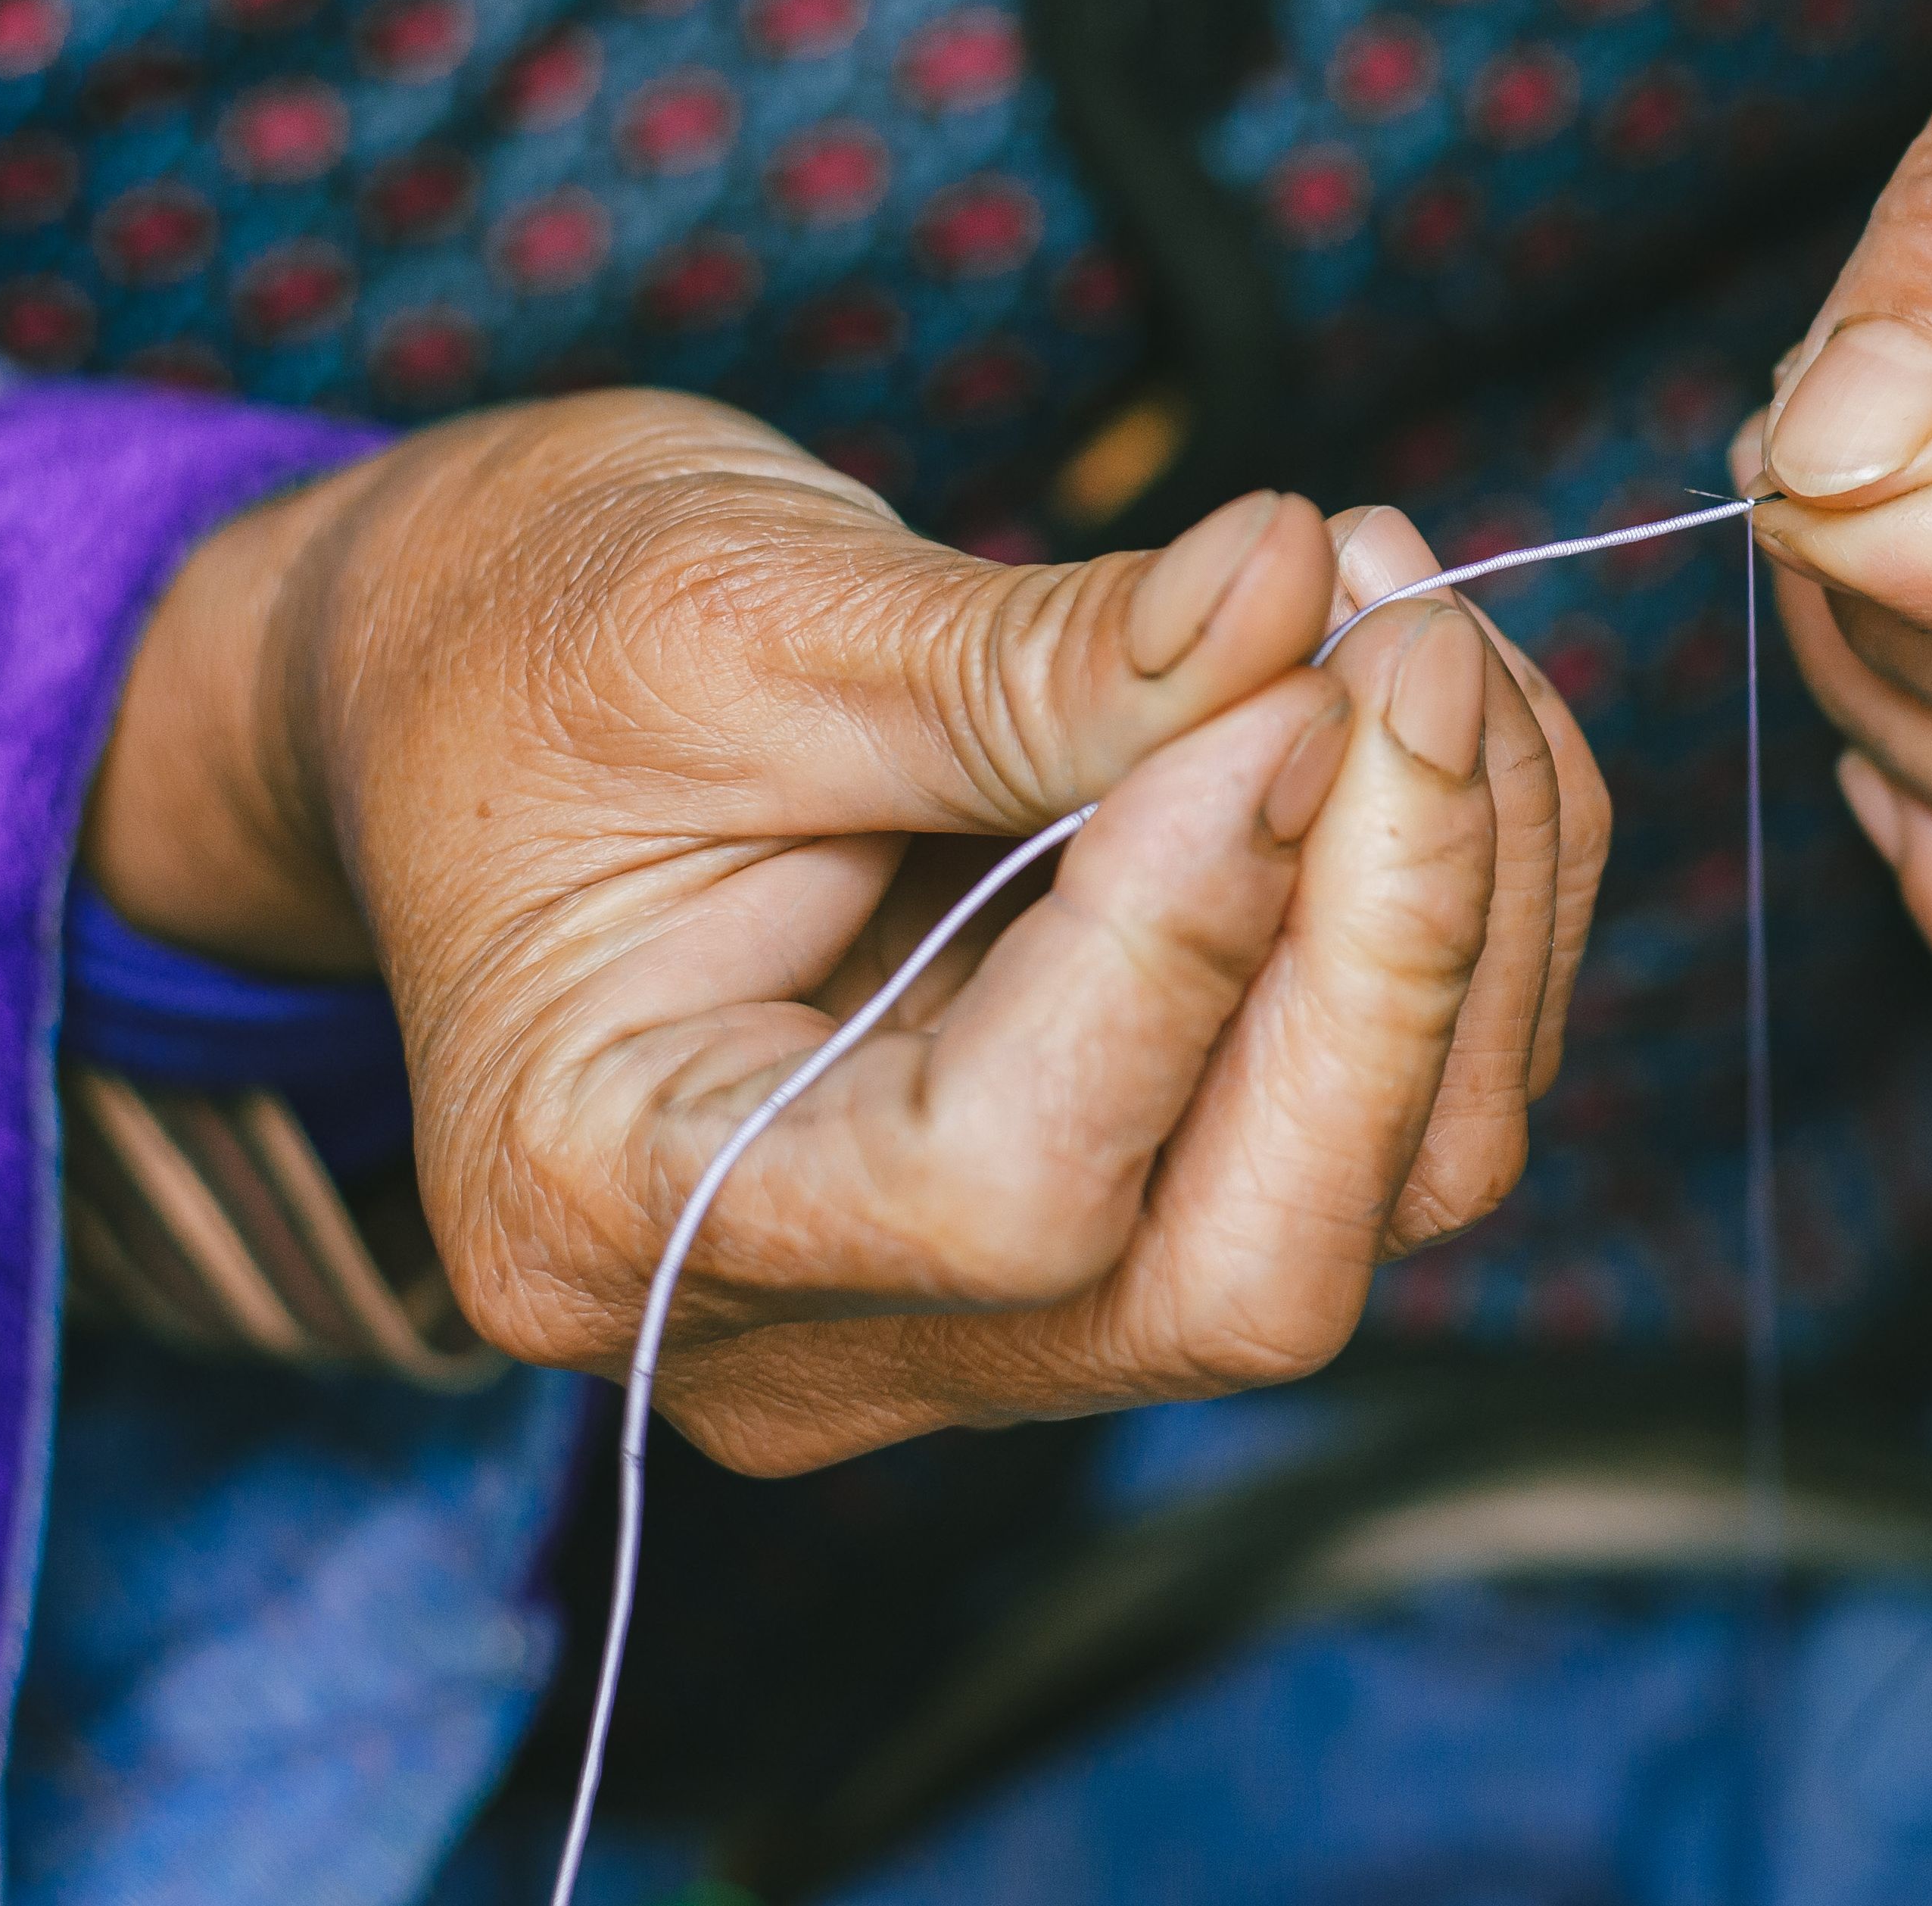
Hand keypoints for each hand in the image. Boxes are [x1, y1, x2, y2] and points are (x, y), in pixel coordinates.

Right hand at [82, 391, 1594, 1469]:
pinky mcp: (1109, 1216)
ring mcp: (970, 1313)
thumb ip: (1024, 652)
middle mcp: (799, 1335)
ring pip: (1355, 1204)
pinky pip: (1369, 1125)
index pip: (1009, 1186)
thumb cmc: (528, 638)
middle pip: (1234, 1276)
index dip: (1193, 932)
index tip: (1288, 671)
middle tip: (1411, 646)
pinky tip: (1414, 704)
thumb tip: (1303, 596)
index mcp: (604, 1210)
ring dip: (1463, 911)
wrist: (469, 683)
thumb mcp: (732, 611)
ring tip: (1408, 620)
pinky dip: (1452, 916)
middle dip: (1391, 955)